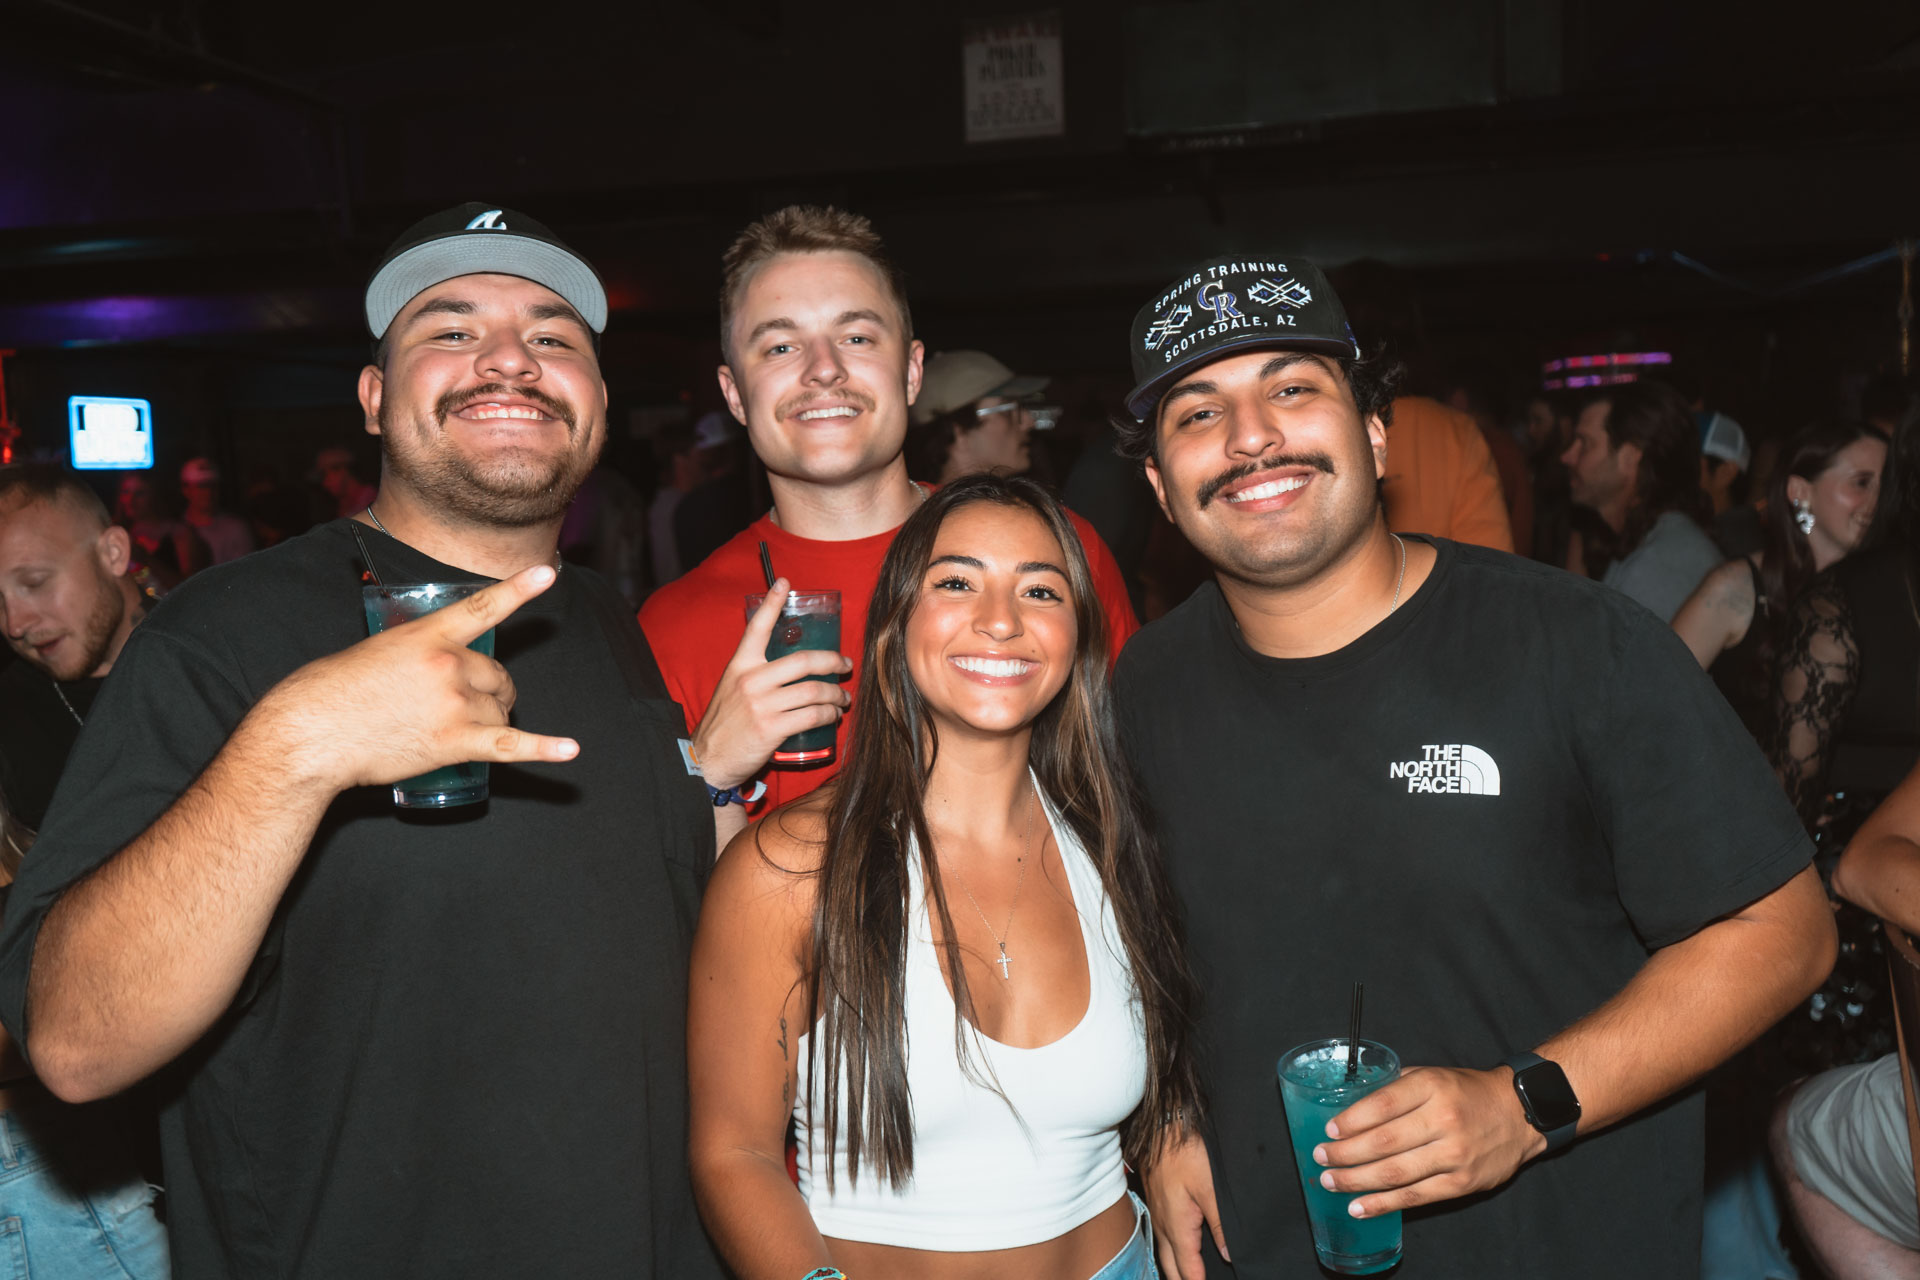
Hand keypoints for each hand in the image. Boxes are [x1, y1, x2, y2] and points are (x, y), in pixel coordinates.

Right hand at [254, 565, 578, 794]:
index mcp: (427, 635)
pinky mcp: (455, 742)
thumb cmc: (327, 693)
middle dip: (491, 690)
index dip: (520, 589)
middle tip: (467, 705)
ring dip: (493, 721)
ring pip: (501, 710)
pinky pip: (509, 745)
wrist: (308, 735)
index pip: (483, 607)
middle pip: (497, 675)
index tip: (549, 573)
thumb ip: (412, 654)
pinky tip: (569, 750)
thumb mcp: (372, 652)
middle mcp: (448, 664)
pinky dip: (544, 749)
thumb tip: (432, 673)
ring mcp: (455, 703)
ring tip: (460, 730)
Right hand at [690, 577, 852, 789]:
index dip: (772, 603)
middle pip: (803, 660)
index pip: (757, 627)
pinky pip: (812, 716)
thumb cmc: (725, 723)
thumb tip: (791, 668)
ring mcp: (762, 704)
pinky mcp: (772, 728)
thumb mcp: (732, 688)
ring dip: (836, 694)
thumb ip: (756, 674)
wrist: (708, 759)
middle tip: (845, 665)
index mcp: (740, 665)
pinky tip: (833, 716)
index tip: (784, 582)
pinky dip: (829, 715)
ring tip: (843, 698)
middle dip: (832, 661)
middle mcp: (751, 680)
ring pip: (814, 691)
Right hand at [1144, 1128, 1228, 1279]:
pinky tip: (1179, 1250)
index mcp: (1177, 1227)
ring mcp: (1157, 1215)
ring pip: (1165, 1254)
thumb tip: (1228, 1254)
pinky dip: (1171, 1253)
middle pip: (1172, 1268)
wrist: (1163, 1127)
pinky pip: (1161, 1238)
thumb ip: (1220, 1224)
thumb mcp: (1209, 1188)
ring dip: (1176, 1270)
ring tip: (1188, 1277)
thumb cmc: (1185, 1153)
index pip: (1188, 1269)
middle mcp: (1163, 1226)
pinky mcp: (1157, 1205)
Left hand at [1315, 1065, 1544, 1218]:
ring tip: (1331, 1182)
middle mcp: (1443, 1119)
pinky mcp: (1461, 1182)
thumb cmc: (1467, 1093)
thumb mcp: (1432, 1075)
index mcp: (1431, 1086)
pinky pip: (1415, 1196)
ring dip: (1356, 1181)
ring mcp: (1453, 1154)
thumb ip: (1396, 1088)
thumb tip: (1352, 1107)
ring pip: (1395, 1172)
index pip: (1382, 1104)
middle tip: (1321, 1158)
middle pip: (1383, 1142)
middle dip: (1345, 1153)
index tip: (1329, 1131)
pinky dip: (1383, 1204)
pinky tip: (1360, 1207)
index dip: (1351, 1121)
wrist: (1519, 1114)